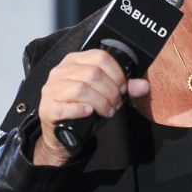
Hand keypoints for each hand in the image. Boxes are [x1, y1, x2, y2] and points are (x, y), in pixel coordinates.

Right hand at [33, 50, 150, 165]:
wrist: (61, 134)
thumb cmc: (84, 109)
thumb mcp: (106, 95)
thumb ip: (125, 89)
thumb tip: (144, 85)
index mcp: (74, 61)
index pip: (100, 57)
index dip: (117, 73)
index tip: (123, 88)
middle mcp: (60, 71)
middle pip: (93, 73)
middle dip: (111, 91)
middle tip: (116, 104)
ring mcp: (51, 90)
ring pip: (81, 89)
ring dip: (101, 102)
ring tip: (107, 111)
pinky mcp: (47, 108)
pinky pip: (66, 107)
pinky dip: (81, 110)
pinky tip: (89, 113)